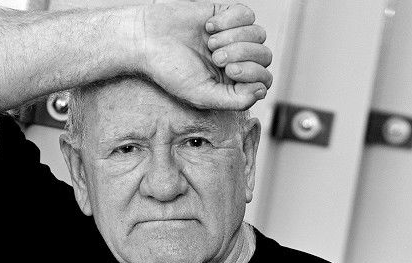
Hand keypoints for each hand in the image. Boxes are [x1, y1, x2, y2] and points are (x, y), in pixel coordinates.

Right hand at [137, 2, 272, 110]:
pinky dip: (230, 20)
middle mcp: (238, 60)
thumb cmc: (170, 71)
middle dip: (242, 55)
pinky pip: (247, 14)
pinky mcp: (226, 15)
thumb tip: (262, 90)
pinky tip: (210, 26)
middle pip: (264, 56)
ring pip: (259, 34)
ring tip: (210, 42)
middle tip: (216, 56)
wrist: (146, 39)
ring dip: (234, 38)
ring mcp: (234, 37)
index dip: (253, 73)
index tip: (228, 70)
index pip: (264, 79)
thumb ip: (235, 100)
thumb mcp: (203, 95)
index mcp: (235, 83)